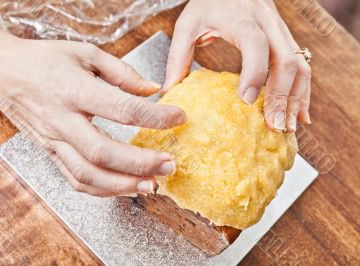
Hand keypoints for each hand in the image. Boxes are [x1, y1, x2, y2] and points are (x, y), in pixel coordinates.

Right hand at [0, 12, 185, 196]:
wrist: (2, 73)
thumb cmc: (44, 60)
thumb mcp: (86, 53)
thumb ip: (122, 72)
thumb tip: (152, 90)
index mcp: (74, 90)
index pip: (121, 109)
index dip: (155, 117)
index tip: (178, 118)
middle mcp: (62, 120)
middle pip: (103, 151)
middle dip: (140, 163)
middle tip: (168, 164)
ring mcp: (54, 141)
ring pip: (87, 174)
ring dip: (122, 185)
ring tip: (151, 184)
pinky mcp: (51, 153)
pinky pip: (75, 180)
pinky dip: (102, 190)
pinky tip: (123, 187)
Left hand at [165, 0, 311, 131]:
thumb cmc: (210, 2)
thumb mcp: (188, 23)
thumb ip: (178, 55)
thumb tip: (169, 90)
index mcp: (242, 19)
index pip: (255, 44)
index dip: (254, 72)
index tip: (246, 100)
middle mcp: (268, 25)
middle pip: (287, 60)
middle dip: (282, 96)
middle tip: (274, 125)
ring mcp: (281, 33)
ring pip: (301, 66)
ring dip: (297, 99)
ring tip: (288, 127)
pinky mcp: (286, 41)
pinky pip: (302, 67)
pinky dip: (302, 92)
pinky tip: (299, 114)